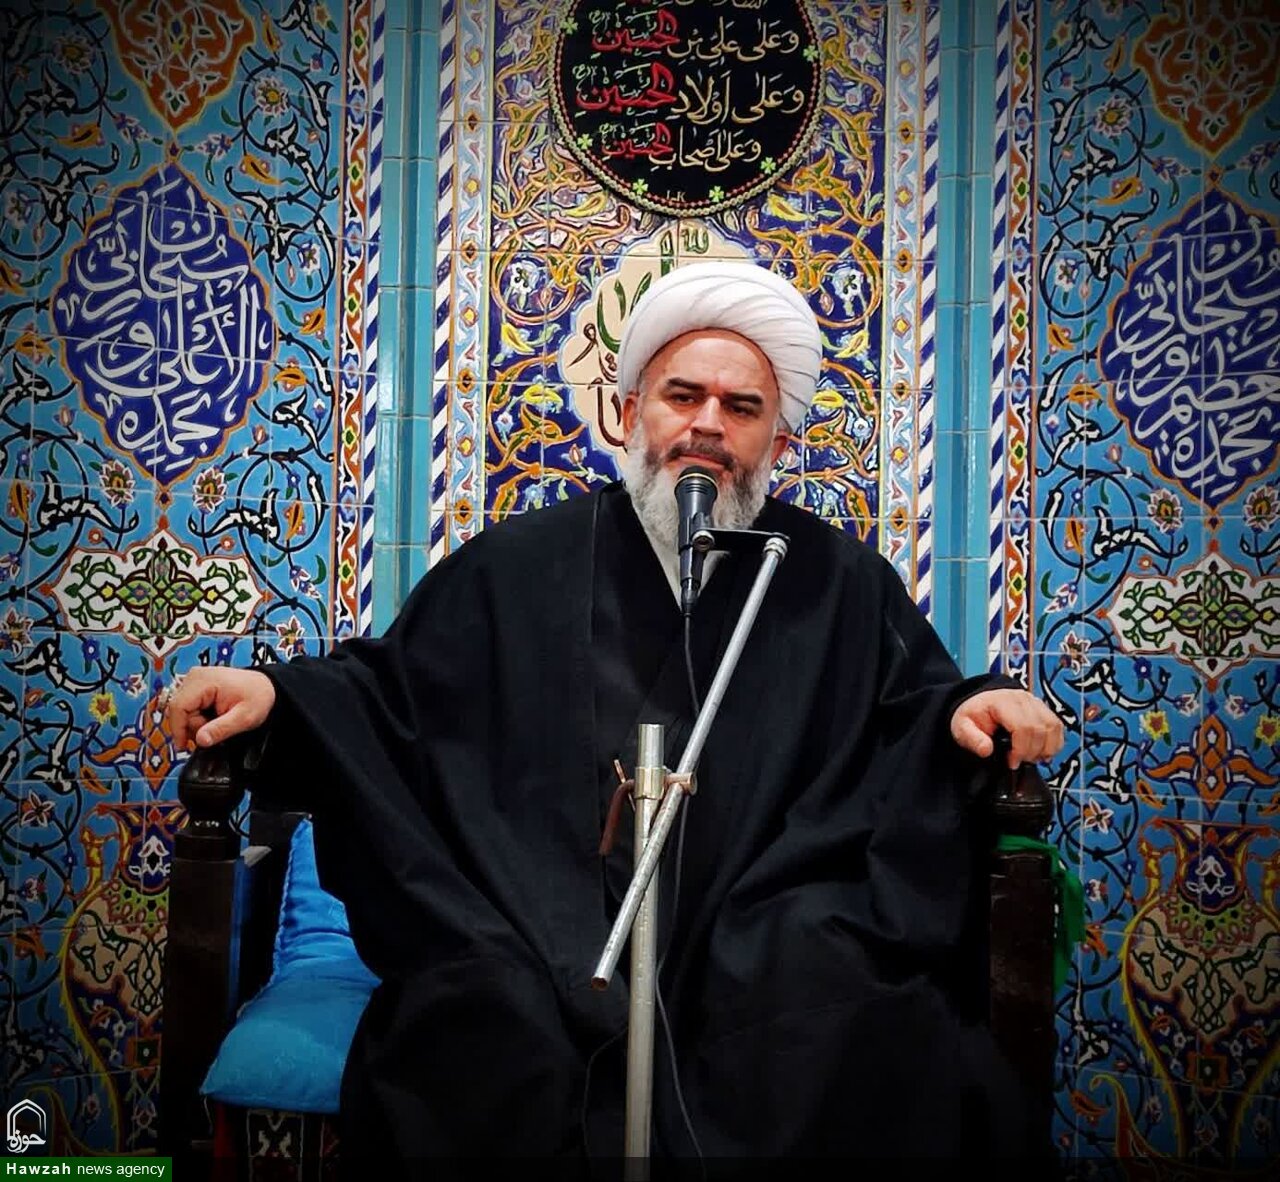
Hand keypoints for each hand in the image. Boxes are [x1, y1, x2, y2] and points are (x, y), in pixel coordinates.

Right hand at [166, 667, 276, 750]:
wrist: (266, 687)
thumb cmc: (258, 696)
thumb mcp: (244, 717)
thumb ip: (221, 729)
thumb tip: (200, 740)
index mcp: (203, 680)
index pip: (178, 707)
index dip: (178, 729)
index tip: (183, 746)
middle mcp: (194, 677)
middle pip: (178, 710)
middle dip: (194, 726)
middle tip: (216, 729)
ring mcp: (194, 680)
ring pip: (182, 711)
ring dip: (196, 722)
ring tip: (218, 720)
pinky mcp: (196, 686)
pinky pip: (187, 707)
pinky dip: (198, 717)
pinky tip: (213, 716)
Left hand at [950, 688, 1064, 768]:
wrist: (980, 704)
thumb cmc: (974, 715)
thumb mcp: (962, 727)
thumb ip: (972, 739)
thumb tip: (986, 750)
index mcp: (1002, 701)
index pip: (1023, 726)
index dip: (1021, 749)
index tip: (1012, 762)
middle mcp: (1023, 699)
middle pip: (1041, 729)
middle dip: (1032, 752)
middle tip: (1019, 761)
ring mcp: (1036, 703)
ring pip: (1053, 727)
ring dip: (1046, 748)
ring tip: (1030, 758)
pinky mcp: (1044, 709)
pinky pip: (1058, 727)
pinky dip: (1054, 743)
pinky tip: (1040, 752)